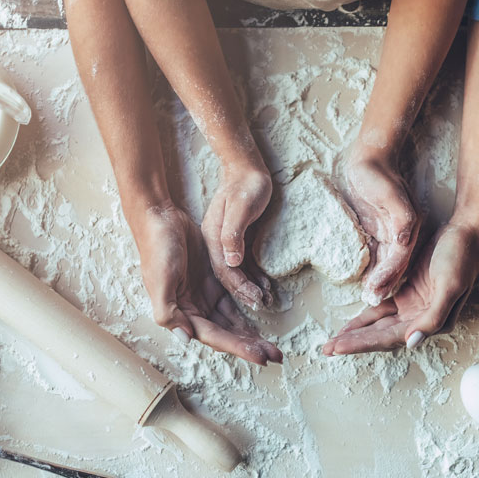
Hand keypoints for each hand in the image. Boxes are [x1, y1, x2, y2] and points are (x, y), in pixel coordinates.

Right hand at [134, 203, 282, 365]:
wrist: (160, 219)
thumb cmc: (157, 248)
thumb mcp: (160, 281)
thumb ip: (168, 312)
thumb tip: (186, 338)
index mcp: (180, 314)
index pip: (215, 337)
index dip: (238, 348)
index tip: (261, 357)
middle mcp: (193, 310)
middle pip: (226, 334)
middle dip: (249, 346)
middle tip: (275, 355)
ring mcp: (204, 296)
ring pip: (232, 321)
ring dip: (250, 333)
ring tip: (272, 345)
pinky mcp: (213, 281)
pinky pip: (233, 301)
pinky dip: (246, 311)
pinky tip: (261, 318)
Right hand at [201, 164, 273, 309]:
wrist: (246, 168)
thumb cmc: (245, 185)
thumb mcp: (239, 207)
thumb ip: (233, 233)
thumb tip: (233, 262)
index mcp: (213, 239)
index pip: (224, 271)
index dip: (239, 288)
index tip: (254, 301)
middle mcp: (217, 244)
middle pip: (228, 276)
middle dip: (243, 295)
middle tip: (261, 309)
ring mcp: (226, 243)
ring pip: (236, 274)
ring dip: (249, 289)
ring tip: (265, 301)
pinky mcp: (238, 241)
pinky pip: (244, 264)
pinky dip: (254, 277)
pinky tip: (264, 286)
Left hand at [322, 222, 478, 355]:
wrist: (467, 233)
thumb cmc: (461, 257)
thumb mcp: (450, 285)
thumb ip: (433, 317)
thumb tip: (411, 342)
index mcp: (432, 322)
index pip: (391, 338)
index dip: (364, 344)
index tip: (338, 348)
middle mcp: (421, 320)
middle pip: (381, 336)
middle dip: (355, 343)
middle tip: (326, 349)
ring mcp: (413, 307)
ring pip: (379, 325)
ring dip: (358, 333)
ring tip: (334, 343)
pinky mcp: (408, 293)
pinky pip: (382, 309)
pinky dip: (366, 317)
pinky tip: (351, 324)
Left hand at [344, 153, 420, 306]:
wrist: (370, 158)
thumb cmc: (378, 174)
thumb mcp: (391, 194)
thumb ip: (401, 218)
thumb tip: (404, 240)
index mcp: (408, 227)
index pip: (400, 258)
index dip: (389, 275)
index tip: (376, 290)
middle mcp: (402, 234)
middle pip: (394, 265)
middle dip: (384, 284)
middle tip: (372, 300)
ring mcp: (390, 233)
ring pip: (386, 264)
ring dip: (378, 281)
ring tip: (368, 298)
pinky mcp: (378, 231)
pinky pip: (376, 255)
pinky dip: (372, 270)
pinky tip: (364, 282)